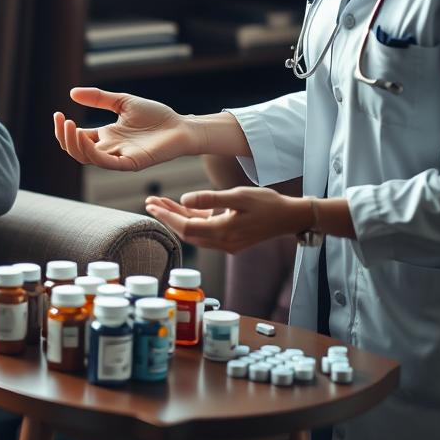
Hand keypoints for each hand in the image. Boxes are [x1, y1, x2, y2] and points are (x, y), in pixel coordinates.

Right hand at [53, 87, 199, 170]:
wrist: (181, 126)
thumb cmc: (156, 116)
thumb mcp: (123, 102)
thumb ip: (99, 98)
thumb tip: (72, 93)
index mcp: (106, 137)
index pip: (77, 139)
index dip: (64, 130)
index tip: (58, 114)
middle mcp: (110, 149)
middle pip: (77, 151)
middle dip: (64, 137)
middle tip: (61, 120)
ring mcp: (119, 157)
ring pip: (87, 158)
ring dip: (74, 144)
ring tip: (69, 127)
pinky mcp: (131, 162)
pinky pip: (106, 163)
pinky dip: (92, 152)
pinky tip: (84, 137)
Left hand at [145, 187, 309, 253]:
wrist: (290, 217)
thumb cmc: (268, 204)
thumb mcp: (238, 196)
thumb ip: (210, 199)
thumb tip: (184, 200)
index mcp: (223, 232)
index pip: (186, 228)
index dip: (167, 217)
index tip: (153, 205)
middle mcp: (223, 242)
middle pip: (187, 232)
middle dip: (167, 217)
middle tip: (150, 203)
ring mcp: (226, 243)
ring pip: (194, 232)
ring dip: (177, 218)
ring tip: (160, 203)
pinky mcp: (230, 239)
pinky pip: (206, 230)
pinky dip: (193, 219)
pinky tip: (183, 207)